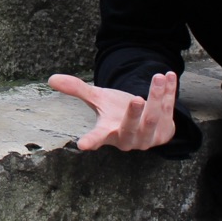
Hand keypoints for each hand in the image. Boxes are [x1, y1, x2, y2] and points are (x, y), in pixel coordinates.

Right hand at [48, 71, 177, 151]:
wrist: (144, 121)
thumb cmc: (116, 112)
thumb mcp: (98, 100)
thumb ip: (76, 90)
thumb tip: (51, 79)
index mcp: (109, 133)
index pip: (98, 138)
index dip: (91, 141)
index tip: (82, 145)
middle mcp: (129, 137)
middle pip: (132, 128)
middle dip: (135, 115)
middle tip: (136, 99)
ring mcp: (149, 135)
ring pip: (154, 117)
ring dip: (157, 97)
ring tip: (157, 76)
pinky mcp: (166, 127)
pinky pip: (169, 107)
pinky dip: (170, 91)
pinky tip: (169, 75)